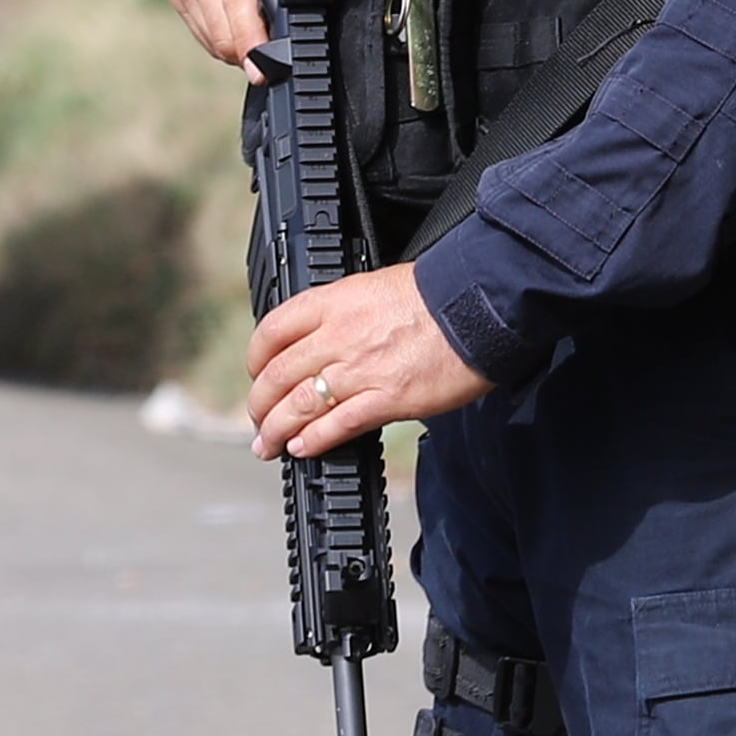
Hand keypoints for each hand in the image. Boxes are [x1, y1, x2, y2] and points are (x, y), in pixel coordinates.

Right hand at [165, 0, 272, 76]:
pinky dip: (217, 33)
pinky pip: (196, 23)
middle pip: (219, 29)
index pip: (236, 5)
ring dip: (233, 46)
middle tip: (272, 65)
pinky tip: (236, 28)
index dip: (250, 43)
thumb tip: (303, 10)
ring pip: (207, 33)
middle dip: (247, 53)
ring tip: (258, 46)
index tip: (262, 69)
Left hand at [245, 268, 493, 457]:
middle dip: (259, 404)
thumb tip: (318, 339)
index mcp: (331, 303)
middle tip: (257, 420)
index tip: (256, 375)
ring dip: (276, 430)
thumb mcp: (371, 287)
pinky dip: (314, 440)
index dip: (255, 359)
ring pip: (299, 404)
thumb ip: (339, 314)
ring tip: (268, 444)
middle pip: (277, 375)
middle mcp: (338, 335)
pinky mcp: (389, 398)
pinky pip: (339, 424)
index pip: (271, 332)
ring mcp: (361, 369)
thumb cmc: (436, 295)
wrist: (480, 305)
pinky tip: (302, 448)